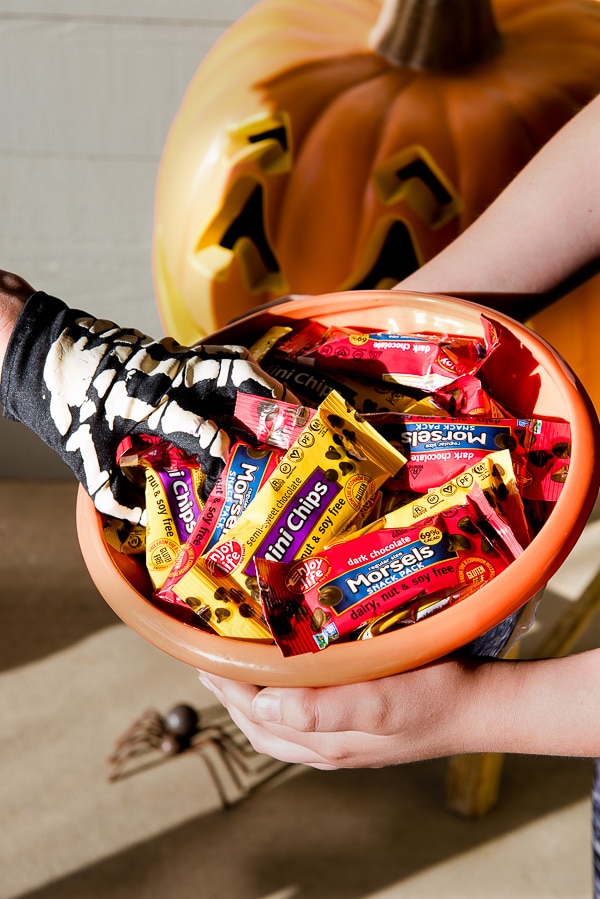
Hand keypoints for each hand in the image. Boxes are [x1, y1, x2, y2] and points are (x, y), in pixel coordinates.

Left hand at [0, 289, 292, 521]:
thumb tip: (145, 519)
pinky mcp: (173, 350)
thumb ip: (114, 490)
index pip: (203, 434)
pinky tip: (257, 391)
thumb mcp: (82, 454)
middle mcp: (170, 377)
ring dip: (265, 383)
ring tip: (291, 406)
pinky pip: (218, 357)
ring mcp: (175, 358)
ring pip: (232, 362)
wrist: (45, 351)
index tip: (240, 482)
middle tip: (298, 428)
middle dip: (269, 404)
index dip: (226, 459)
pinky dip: (244, 372)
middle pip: (234, 380)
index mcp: (149, 406)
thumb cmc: (65, 404)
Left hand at [197, 660, 486, 769]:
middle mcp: (330, 745)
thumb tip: (264, 708)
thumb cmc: (436, 697)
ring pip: (282, 725)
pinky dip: (284, 700)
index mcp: (326, 742)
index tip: (206, 654)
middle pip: (262, 725)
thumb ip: (322, 709)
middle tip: (211, 659)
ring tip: (239, 668)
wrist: (482, 705)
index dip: (227, 687)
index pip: (257, 716)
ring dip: (254, 698)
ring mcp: (346, 739)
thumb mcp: (380, 702)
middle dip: (230, 694)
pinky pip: (306, 718)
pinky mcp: (362, 724)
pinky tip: (290, 679)